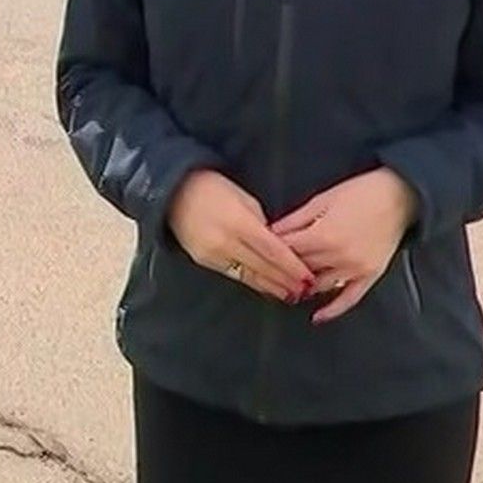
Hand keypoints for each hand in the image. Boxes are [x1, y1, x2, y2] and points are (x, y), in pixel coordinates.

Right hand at [167, 170, 314, 303]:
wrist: (174, 192)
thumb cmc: (213, 187)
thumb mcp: (243, 197)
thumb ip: (261, 222)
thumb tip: (277, 242)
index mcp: (238, 222)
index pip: (272, 250)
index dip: (292, 266)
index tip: (308, 276)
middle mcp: (225, 242)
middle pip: (263, 267)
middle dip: (286, 280)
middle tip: (306, 291)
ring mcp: (213, 255)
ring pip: (249, 276)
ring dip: (271, 287)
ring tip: (290, 295)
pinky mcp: (204, 261)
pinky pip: (234, 275)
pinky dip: (252, 282)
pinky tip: (266, 288)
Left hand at [270, 168, 417, 323]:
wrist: (400, 194)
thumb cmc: (362, 191)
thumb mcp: (323, 198)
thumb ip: (296, 218)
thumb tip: (272, 231)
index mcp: (324, 235)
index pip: (288, 250)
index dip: (273, 250)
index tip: (261, 252)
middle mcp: (338, 256)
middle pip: (301, 269)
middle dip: (285, 268)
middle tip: (270, 270)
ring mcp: (355, 268)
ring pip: (319, 285)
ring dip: (303, 286)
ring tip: (288, 287)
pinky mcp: (370, 275)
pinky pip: (350, 299)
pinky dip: (333, 310)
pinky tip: (317, 316)